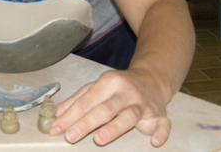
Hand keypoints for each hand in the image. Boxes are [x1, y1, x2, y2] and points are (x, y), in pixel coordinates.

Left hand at [50, 68, 170, 146]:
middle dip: (86, 123)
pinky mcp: (160, 115)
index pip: (87, 100)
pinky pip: (163, 124)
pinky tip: (154, 141)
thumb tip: (58, 113)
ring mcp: (143, 104)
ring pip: (128, 116)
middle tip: (70, 136)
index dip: (71, 115)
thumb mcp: (97, 86)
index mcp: (109, 82)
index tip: (57, 128)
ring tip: (99, 139)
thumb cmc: (119, 86)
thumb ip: (78, 98)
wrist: (152, 79)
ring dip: (114, 128)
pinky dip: (160, 133)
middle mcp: (126, 92)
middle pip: (105, 109)